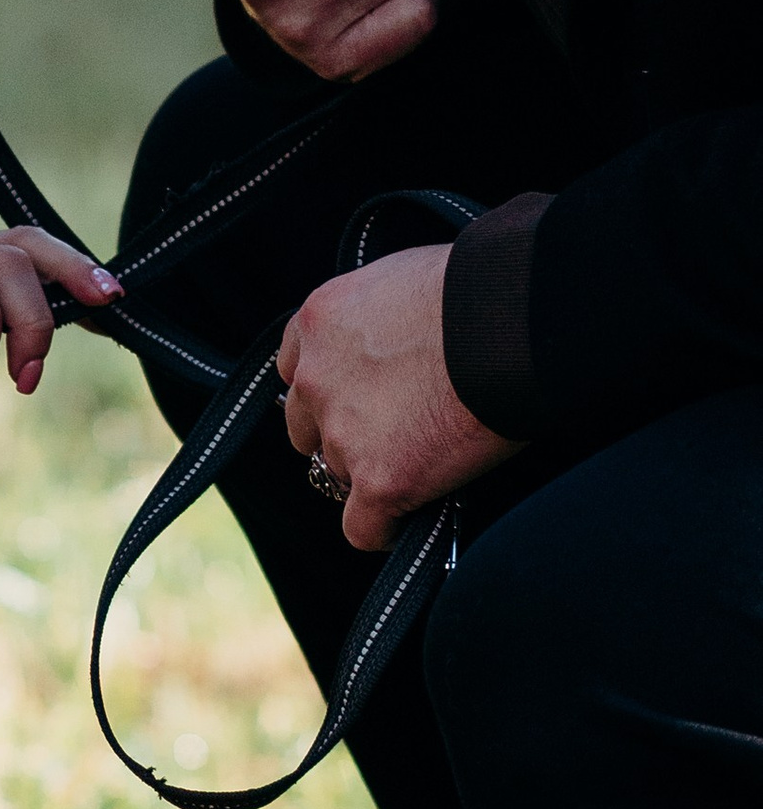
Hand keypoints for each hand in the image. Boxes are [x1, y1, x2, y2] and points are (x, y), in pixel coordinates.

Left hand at [277, 243, 515, 551]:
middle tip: (393, 435)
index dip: (331, 390)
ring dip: (370, 475)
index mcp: (319, 321)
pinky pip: (363, 528)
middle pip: (308, 428)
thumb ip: (379, 317)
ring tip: (421, 467)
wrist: (511, 320)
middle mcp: (316, 378)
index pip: (297, 369)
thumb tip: (399, 338)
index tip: (361, 398)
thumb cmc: (481, 287)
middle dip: (342, 434)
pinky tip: (409, 518)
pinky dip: (384, 528)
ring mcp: (343, 433)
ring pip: (337, 475)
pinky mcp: (381, 481)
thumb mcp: (403, 280)